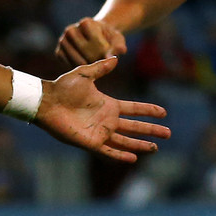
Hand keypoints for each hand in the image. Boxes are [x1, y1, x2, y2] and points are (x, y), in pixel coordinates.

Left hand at [36, 57, 169, 161]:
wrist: (46, 101)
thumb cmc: (62, 88)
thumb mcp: (84, 75)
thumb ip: (100, 67)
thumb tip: (115, 57)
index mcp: (107, 105)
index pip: (133, 109)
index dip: (148, 110)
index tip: (163, 112)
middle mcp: (106, 119)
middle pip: (134, 127)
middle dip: (151, 130)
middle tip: (168, 133)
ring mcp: (99, 131)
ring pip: (125, 141)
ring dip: (140, 144)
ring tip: (155, 148)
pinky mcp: (90, 142)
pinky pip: (109, 151)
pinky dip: (121, 155)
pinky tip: (133, 158)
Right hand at [56, 16, 127, 65]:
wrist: (96, 36)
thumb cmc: (108, 38)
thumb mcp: (117, 40)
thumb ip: (118, 46)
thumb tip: (110, 57)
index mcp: (86, 23)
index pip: (97, 45)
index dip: (106, 53)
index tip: (110, 54)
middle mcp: (70, 30)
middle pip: (87, 54)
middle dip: (98, 61)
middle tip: (104, 63)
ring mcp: (62, 41)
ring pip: (78, 62)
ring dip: (90, 67)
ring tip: (96, 65)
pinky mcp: (58, 52)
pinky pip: (70, 66)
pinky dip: (79, 69)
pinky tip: (86, 65)